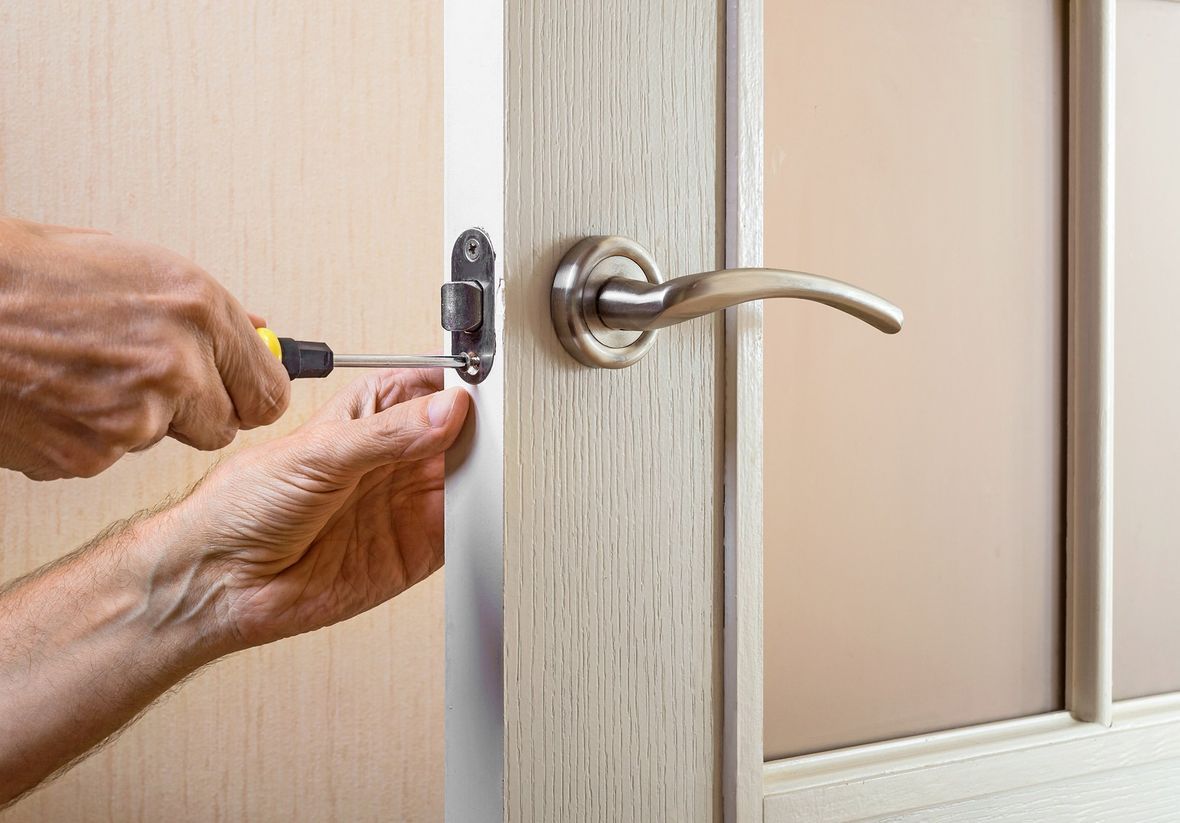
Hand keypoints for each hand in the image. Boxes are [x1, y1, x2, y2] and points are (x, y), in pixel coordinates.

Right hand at [0, 217, 290, 479]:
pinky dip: (85, 436)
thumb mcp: (137, 265)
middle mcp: (179, 365)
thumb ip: (205, 311)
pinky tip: (57, 395)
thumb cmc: (28, 274)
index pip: (270, 391)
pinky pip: (106, 457)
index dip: (250, 394)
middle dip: (194, 412)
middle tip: (151, 383)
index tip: (240, 394)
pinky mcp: (90, 454)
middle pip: (223, 428)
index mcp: (200, 311)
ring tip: (85, 372)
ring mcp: (135, 416)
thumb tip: (257, 332)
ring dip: (135, 420)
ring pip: (159, 441)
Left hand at [166, 369, 469, 649]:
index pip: (427, 388)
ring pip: (466, 480)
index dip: (457, 385)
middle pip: (458, 434)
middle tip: (497, 432)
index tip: (483, 388)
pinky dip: (480, 523)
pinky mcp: (415, 549)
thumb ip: (387, 434)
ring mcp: (406, 503)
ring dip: (485, 476)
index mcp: (367, 417)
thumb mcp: (318, 455)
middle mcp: (392, 457)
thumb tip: (444, 411)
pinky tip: (481, 511)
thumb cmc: (243, 507)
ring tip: (493, 470)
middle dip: (481, 430)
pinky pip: (462, 532)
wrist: (222, 582)